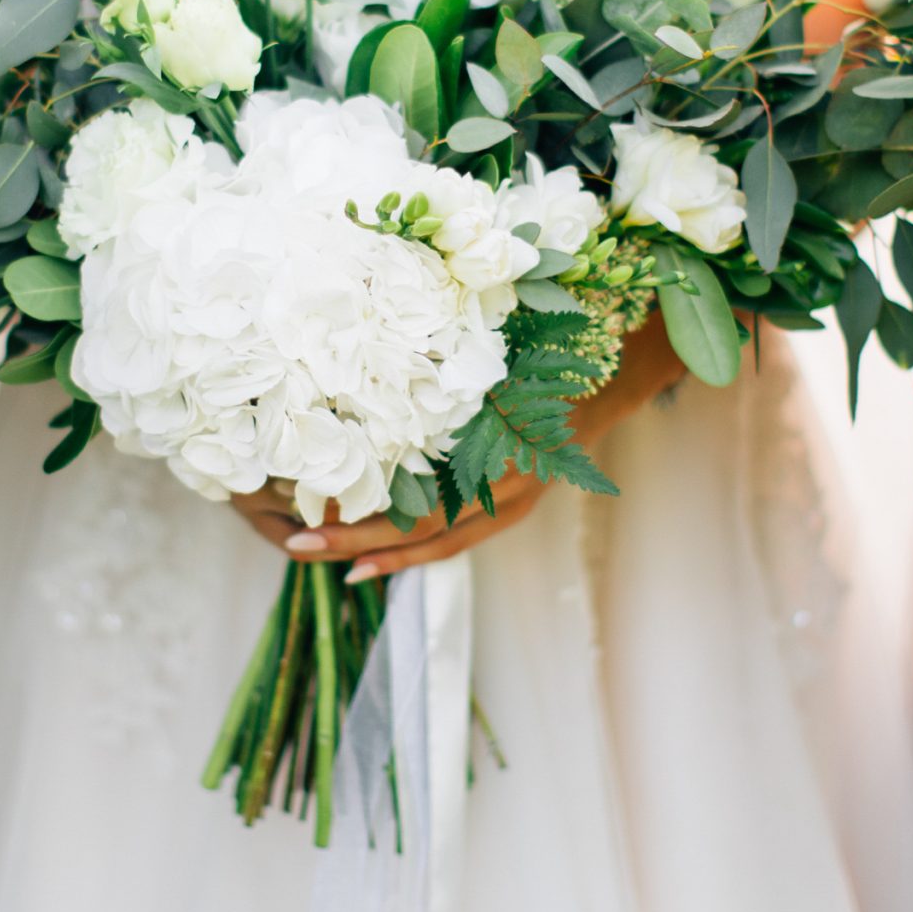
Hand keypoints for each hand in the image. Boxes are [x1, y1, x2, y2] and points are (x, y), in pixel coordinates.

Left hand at [231, 322, 691, 578]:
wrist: (616, 371)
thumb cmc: (551, 349)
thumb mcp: (498, 352)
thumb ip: (450, 365)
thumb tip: (383, 352)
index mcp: (493, 455)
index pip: (422, 506)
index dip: (366, 517)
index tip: (312, 512)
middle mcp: (504, 488)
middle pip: (421, 532)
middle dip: (355, 541)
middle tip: (296, 542)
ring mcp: (512, 501)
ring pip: (436, 543)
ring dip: (379, 554)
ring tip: (327, 561)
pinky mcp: (513, 505)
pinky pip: (458, 537)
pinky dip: (415, 551)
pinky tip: (375, 558)